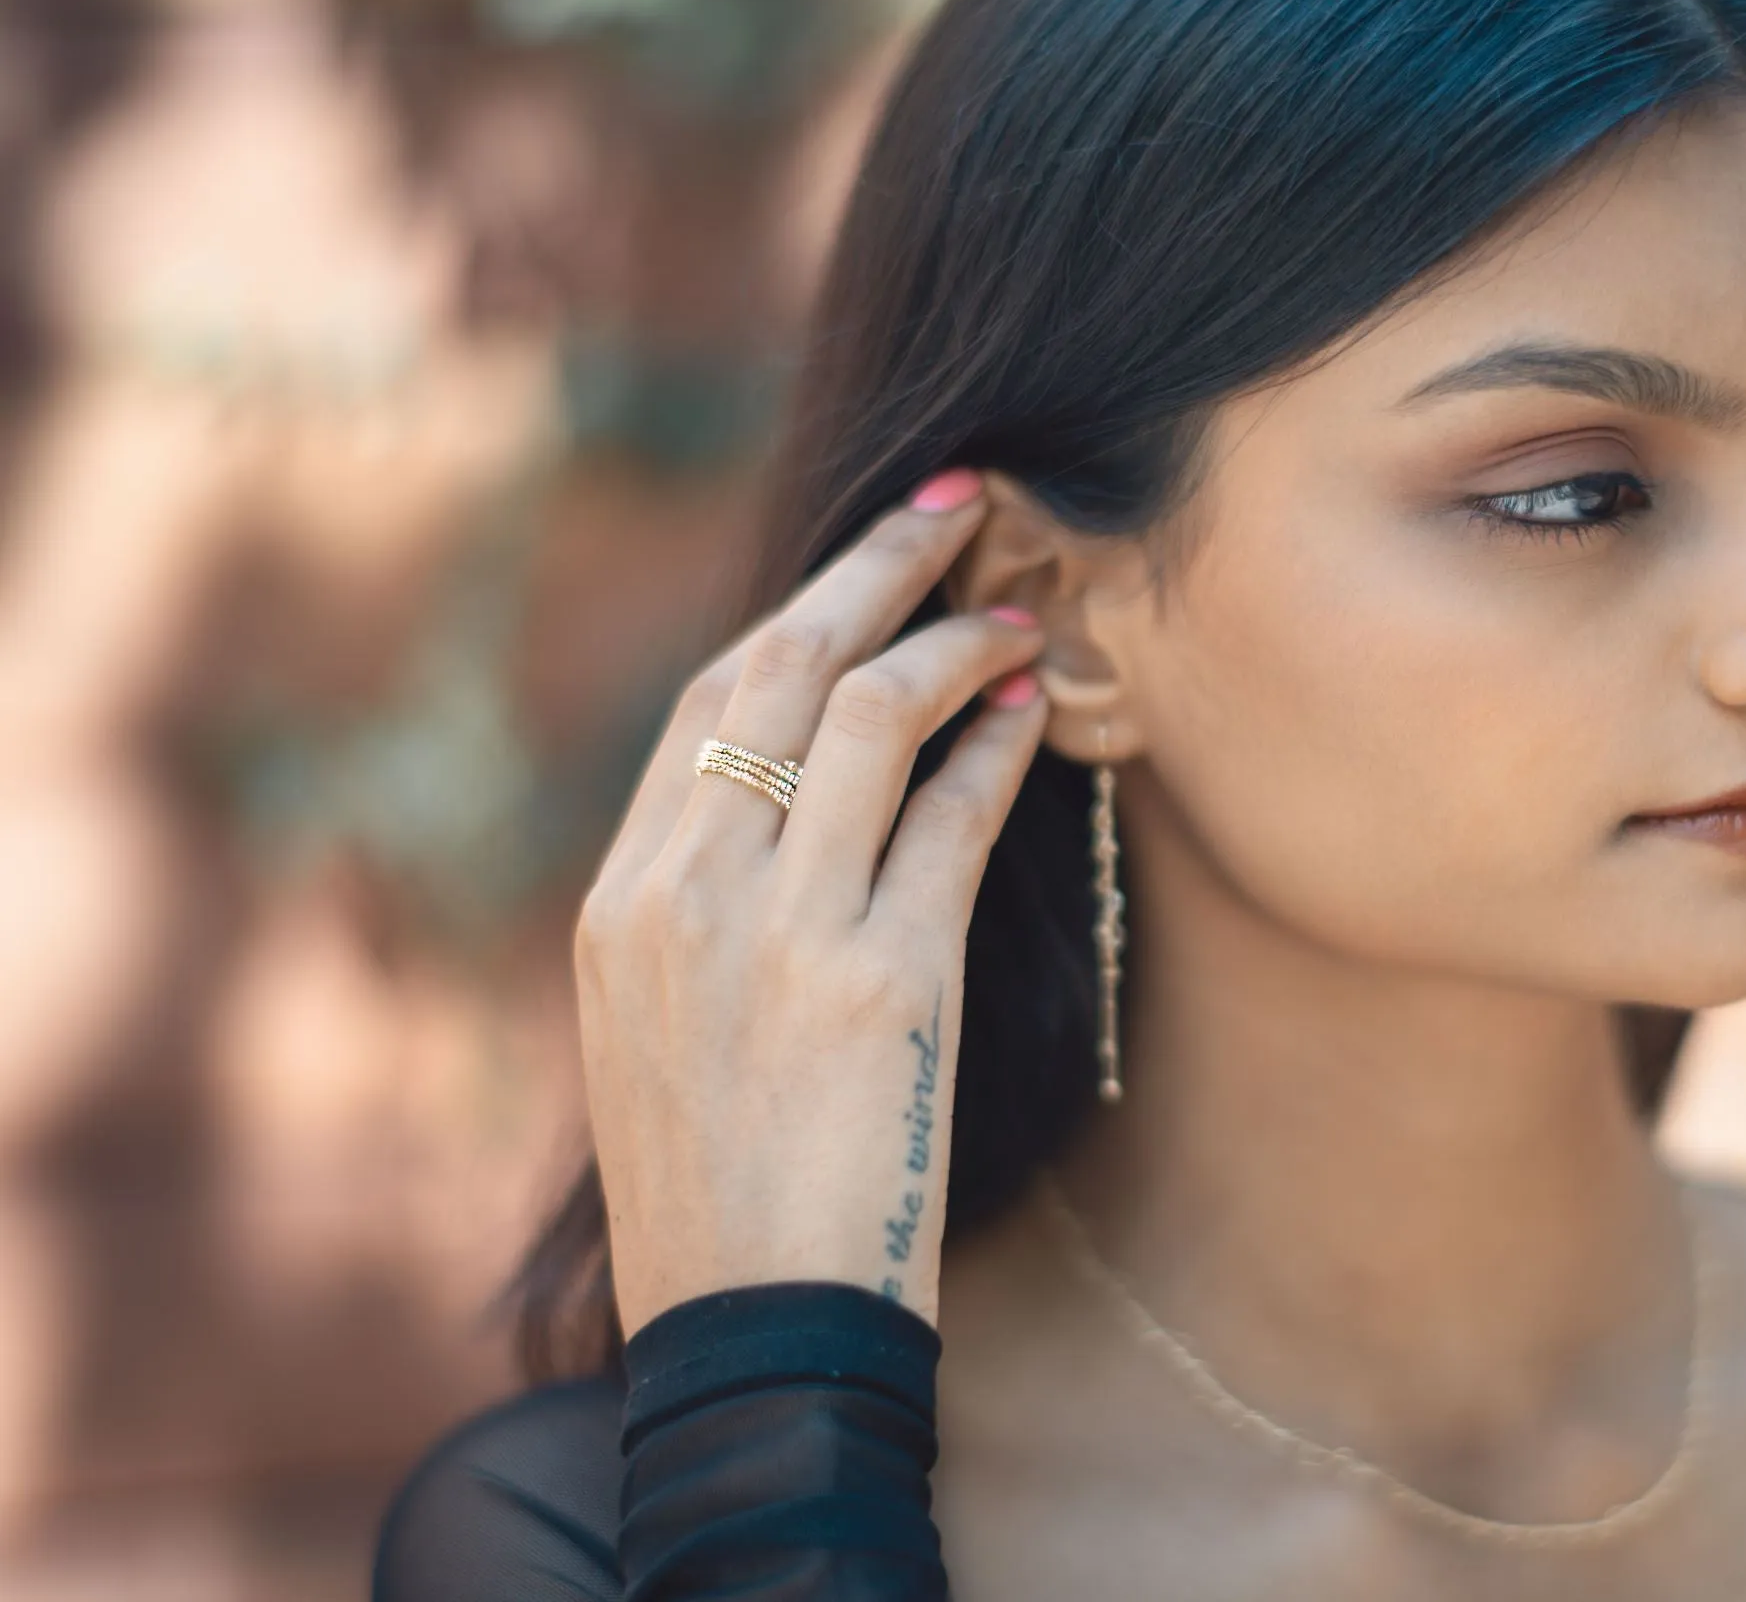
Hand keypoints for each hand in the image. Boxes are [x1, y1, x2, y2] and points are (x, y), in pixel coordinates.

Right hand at [573, 470, 1047, 1337]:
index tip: (873, 553)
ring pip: (873, 715)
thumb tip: (795, 784)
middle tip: (961, 502)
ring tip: (1020, 605)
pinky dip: (998, 747)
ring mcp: (782, 932)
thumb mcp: (657, 1025)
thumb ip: (704, 897)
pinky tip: (1036, 713)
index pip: (716, 700)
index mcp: (624, 897)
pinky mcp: (884, 983)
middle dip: (879, 564)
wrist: (750, 1328)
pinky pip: (952, 818)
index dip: (807, 604)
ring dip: (955, 638)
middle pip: (784, 665)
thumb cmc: (715, 1182)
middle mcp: (686, 891)